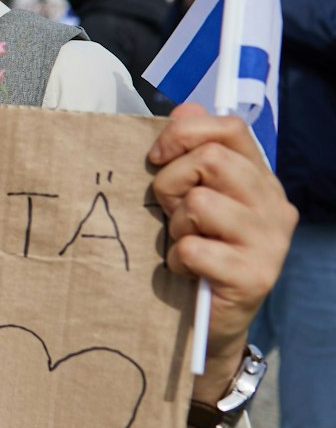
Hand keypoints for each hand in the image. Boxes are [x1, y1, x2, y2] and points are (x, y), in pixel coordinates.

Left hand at [148, 106, 295, 396]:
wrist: (210, 320)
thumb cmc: (197, 251)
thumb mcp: (191, 197)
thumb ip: (191, 153)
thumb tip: (184, 107)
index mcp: (260, 179)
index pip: (230, 128)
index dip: (183, 133)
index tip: (155, 157)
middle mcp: (274, 205)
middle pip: (211, 160)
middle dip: (171, 182)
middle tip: (168, 210)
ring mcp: (270, 241)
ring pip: (200, 204)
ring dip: (176, 227)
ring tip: (184, 243)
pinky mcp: (254, 276)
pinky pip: (196, 249)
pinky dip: (178, 259)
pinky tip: (187, 270)